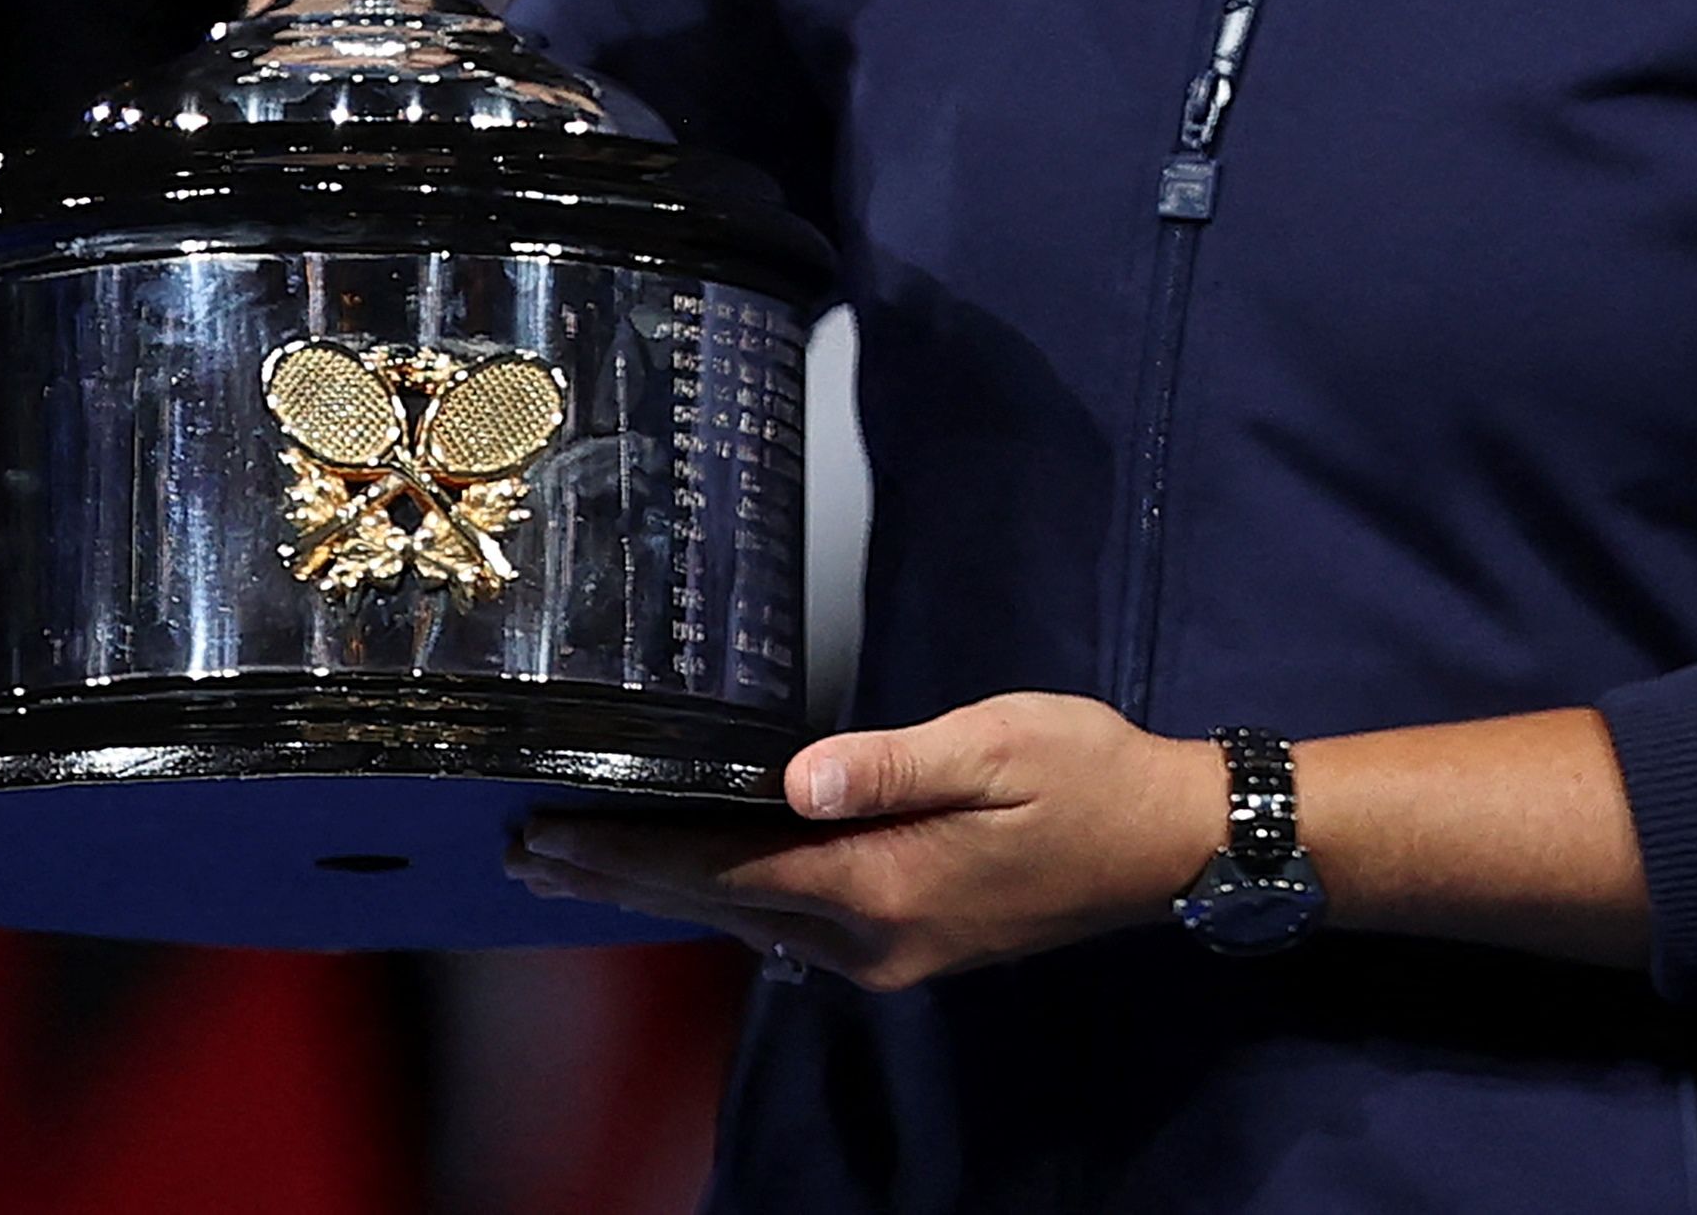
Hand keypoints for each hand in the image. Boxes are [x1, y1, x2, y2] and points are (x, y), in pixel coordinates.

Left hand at [508, 694, 1223, 992]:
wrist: (1169, 842)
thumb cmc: (1091, 774)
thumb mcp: (997, 744)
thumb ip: (893, 764)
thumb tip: (797, 780)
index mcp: (886, 885)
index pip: (728, 874)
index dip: (633, 855)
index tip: (551, 835)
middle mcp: (876, 939)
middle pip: (721, 909)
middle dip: (621, 880)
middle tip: (526, 854)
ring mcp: (894, 953)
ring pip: (752, 924)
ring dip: (665, 894)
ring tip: (584, 865)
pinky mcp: (912, 943)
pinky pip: (793, 926)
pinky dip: (728, 901)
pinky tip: (698, 882)